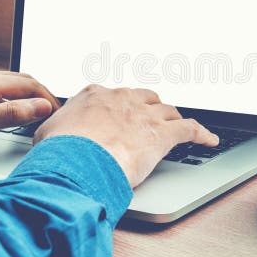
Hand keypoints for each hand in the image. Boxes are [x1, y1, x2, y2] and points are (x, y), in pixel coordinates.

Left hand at [0, 69, 60, 156]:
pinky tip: (5, 107)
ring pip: (6, 82)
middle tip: (54, 110)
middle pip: (20, 79)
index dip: (48, 99)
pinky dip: (9, 95)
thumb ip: (7, 114)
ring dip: (25, 93)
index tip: (59, 114)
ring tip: (36, 109)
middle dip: (41, 93)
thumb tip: (39, 106)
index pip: (29, 85)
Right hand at [34, 84, 218, 187]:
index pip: (115, 96)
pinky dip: (201, 134)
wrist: (76, 161)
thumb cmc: (59, 151)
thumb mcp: (48, 133)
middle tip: (151, 121)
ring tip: (178, 129)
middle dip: (150, 109)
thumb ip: (57, 128)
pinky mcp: (162, 135)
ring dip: (173, 120)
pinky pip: (190, 129)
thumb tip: (52, 136)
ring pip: (168, 112)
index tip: (122, 114)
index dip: (122, 108)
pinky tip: (209, 140)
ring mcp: (144, 115)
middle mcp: (123, 99)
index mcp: (96, 95)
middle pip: (146, 99)